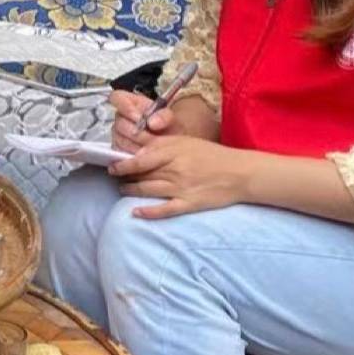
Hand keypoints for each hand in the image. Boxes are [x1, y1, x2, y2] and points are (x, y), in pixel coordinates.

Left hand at [111, 136, 255, 219]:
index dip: (123, 164)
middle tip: (115, 177)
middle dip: (125, 177)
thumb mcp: (188, 142)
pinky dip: (148, 212)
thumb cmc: (215, 156)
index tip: (113, 166)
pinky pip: (164, 210)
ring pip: (148, 190)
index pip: (141, 159)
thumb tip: (140, 153)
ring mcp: (181, 188)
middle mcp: (175, 170)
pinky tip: (136, 212)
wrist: (240, 173)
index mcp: (175, 152)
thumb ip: (164, 145)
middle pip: (142, 175)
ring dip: (131, 191)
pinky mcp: (188, 203)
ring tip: (124, 189)